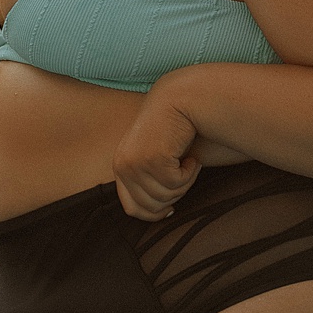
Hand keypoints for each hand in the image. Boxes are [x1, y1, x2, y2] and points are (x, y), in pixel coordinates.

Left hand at [112, 88, 200, 220]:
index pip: (132, 208)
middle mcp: (122, 165)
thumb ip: (150, 181)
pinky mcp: (151, 158)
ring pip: (166, 196)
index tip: (172, 207)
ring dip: (185, 182)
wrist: (180, 98)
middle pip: (151, 207)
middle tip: (185, 174)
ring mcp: (135, 162)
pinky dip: (190, 173)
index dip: (155, 213)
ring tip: (188, 161)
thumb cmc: (172, 128)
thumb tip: (163, 211)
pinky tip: (192, 157)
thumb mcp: (153, 156)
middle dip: (174, 196)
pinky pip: (176, 184)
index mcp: (120, 166)